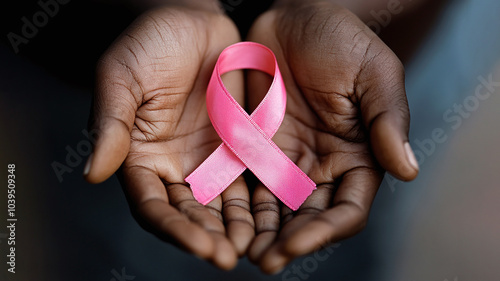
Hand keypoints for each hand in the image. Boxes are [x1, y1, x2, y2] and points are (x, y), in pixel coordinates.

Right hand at [84, 5, 253, 269]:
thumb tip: (93, 173)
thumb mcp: (122, 77)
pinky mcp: (239, 146)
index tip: (200, 245)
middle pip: (190, 214)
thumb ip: (111, 125)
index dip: (174, 228)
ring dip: (236, 228)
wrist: (193, 19)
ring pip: (222, 205)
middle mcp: (175, 166)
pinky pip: (251, 179)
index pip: (154, 205)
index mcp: (141, 158)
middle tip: (229, 258)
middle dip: (208, 237)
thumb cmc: (150, 43)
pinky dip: (260, 201)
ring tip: (256, 247)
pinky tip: (274, 218)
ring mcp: (209, 158)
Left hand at [245, 0, 418, 272]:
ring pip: (274, 209)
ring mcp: (285, 158)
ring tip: (238, 251)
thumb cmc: (342, 39)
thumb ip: (388, 120)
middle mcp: (321, 165)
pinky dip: (236, 205)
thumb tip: (408, 171)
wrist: (294, 15)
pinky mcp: (253, 146)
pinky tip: (221, 220)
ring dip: (259, 233)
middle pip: (307, 217)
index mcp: (357, 156)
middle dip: (287, 242)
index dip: (324, 231)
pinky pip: (244, 182)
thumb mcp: (374, 72)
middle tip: (263, 261)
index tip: (296, 244)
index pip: (346, 208)